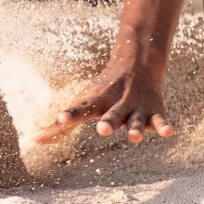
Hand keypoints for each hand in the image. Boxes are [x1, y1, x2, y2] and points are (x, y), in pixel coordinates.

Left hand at [30, 61, 173, 144]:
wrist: (137, 63)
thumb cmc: (102, 91)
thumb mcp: (82, 103)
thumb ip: (60, 127)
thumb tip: (34, 141)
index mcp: (96, 102)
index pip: (81, 108)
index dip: (71, 114)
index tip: (61, 118)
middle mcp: (115, 104)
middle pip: (111, 114)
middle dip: (108, 122)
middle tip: (101, 129)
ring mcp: (135, 108)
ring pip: (135, 119)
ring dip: (135, 127)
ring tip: (134, 137)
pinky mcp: (152, 112)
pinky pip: (159, 120)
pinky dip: (163, 125)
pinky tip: (168, 132)